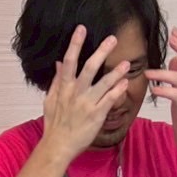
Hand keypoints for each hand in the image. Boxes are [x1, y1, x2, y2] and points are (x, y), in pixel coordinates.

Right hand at [40, 25, 130, 162]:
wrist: (58, 147)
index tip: (81, 29)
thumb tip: (59, 63)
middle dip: (101, 52)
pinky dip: (118, 91)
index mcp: (64, 88)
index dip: (75, 44)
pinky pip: (110, 100)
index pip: (70, 61)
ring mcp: (87, 104)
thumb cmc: (54, 125)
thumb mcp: (50, 100)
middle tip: (112, 39)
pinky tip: (125, 83)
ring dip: (116, 72)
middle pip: (89, 68)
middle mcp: (76, 94)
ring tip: (126, 63)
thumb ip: (56, 81)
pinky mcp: (97, 116)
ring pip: (104, 84)